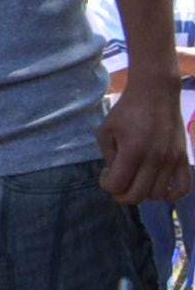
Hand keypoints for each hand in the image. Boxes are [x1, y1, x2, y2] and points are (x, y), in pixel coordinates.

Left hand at [98, 78, 190, 206]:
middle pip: (137, 196)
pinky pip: (183, 188)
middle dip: (122, 194)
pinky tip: (160, 186)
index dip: (107, 185)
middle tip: (119, 181)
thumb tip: (116, 176)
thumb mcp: (105, 132)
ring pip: (158, 195)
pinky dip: (172, 194)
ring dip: (144, 192)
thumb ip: (108, 157)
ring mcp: (172, 160)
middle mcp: (155, 159)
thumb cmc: (126, 111)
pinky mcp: (183, 157)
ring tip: (137, 178)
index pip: (117, 186)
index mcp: (133, 152)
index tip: (106, 173)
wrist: (156, 92)